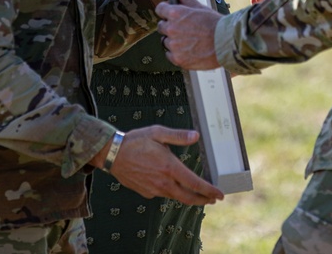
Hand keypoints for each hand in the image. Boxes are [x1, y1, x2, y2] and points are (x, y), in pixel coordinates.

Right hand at [103, 125, 223, 204]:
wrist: (111, 154)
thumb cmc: (135, 141)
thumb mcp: (158, 133)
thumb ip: (178, 136)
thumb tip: (196, 136)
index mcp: (169, 167)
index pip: (195, 184)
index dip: (209, 190)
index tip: (219, 194)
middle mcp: (163, 182)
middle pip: (188, 197)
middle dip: (203, 200)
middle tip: (213, 199)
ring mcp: (154, 189)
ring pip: (176, 197)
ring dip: (189, 197)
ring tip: (198, 195)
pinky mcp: (146, 192)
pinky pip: (163, 194)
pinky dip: (172, 192)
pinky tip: (174, 186)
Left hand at [157, 0, 222, 69]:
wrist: (226, 43)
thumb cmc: (215, 25)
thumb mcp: (200, 7)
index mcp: (175, 13)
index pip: (160, 9)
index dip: (165, 10)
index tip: (169, 13)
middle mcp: (171, 29)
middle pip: (161, 26)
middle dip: (169, 26)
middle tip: (183, 28)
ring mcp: (174, 45)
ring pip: (165, 41)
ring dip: (173, 40)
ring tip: (188, 40)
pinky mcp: (178, 59)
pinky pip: (170, 55)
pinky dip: (176, 53)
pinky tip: (187, 50)